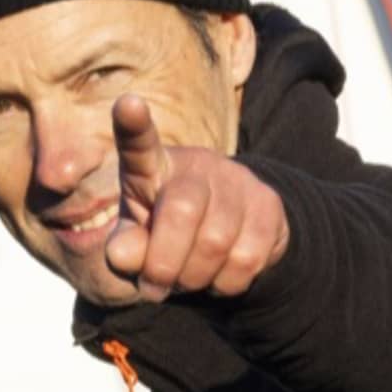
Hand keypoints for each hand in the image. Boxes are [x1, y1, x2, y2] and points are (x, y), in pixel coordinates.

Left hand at [106, 94, 289, 301]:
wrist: (227, 237)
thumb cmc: (166, 234)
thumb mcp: (137, 242)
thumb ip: (124, 249)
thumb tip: (123, 255)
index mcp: (152, 168)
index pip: (139, 145)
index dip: (133, 126)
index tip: (128, 104)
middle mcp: (196, 165)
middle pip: (181, 212)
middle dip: (164, 264)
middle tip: (156, 286)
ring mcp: (236, 180)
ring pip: (216, 243)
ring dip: (195, 279)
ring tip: (188, 278)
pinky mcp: (268, 204)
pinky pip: (247, 259)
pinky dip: (225, 284)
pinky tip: (218, 275)